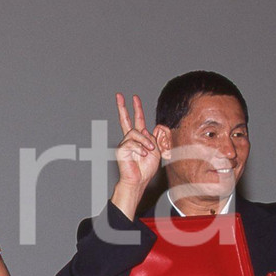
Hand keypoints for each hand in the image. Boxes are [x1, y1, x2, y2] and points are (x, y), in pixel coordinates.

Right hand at [111, 93, 161, 219]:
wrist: (139, 180)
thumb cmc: (146, 168)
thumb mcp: (156, 151)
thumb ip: (153, 138)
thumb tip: (146, 129)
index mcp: (139, 138)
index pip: (137, 120)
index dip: (136, 109)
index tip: (134, 98)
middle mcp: (130, 139)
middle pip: (125, 119)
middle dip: (123, 106)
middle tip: (119, 95)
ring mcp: (124, 143)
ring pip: (135, 132)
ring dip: (145, 141)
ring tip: (149, 151)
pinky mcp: (121, 149)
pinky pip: (132, 143)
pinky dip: (140, 149)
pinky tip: (142, 155)